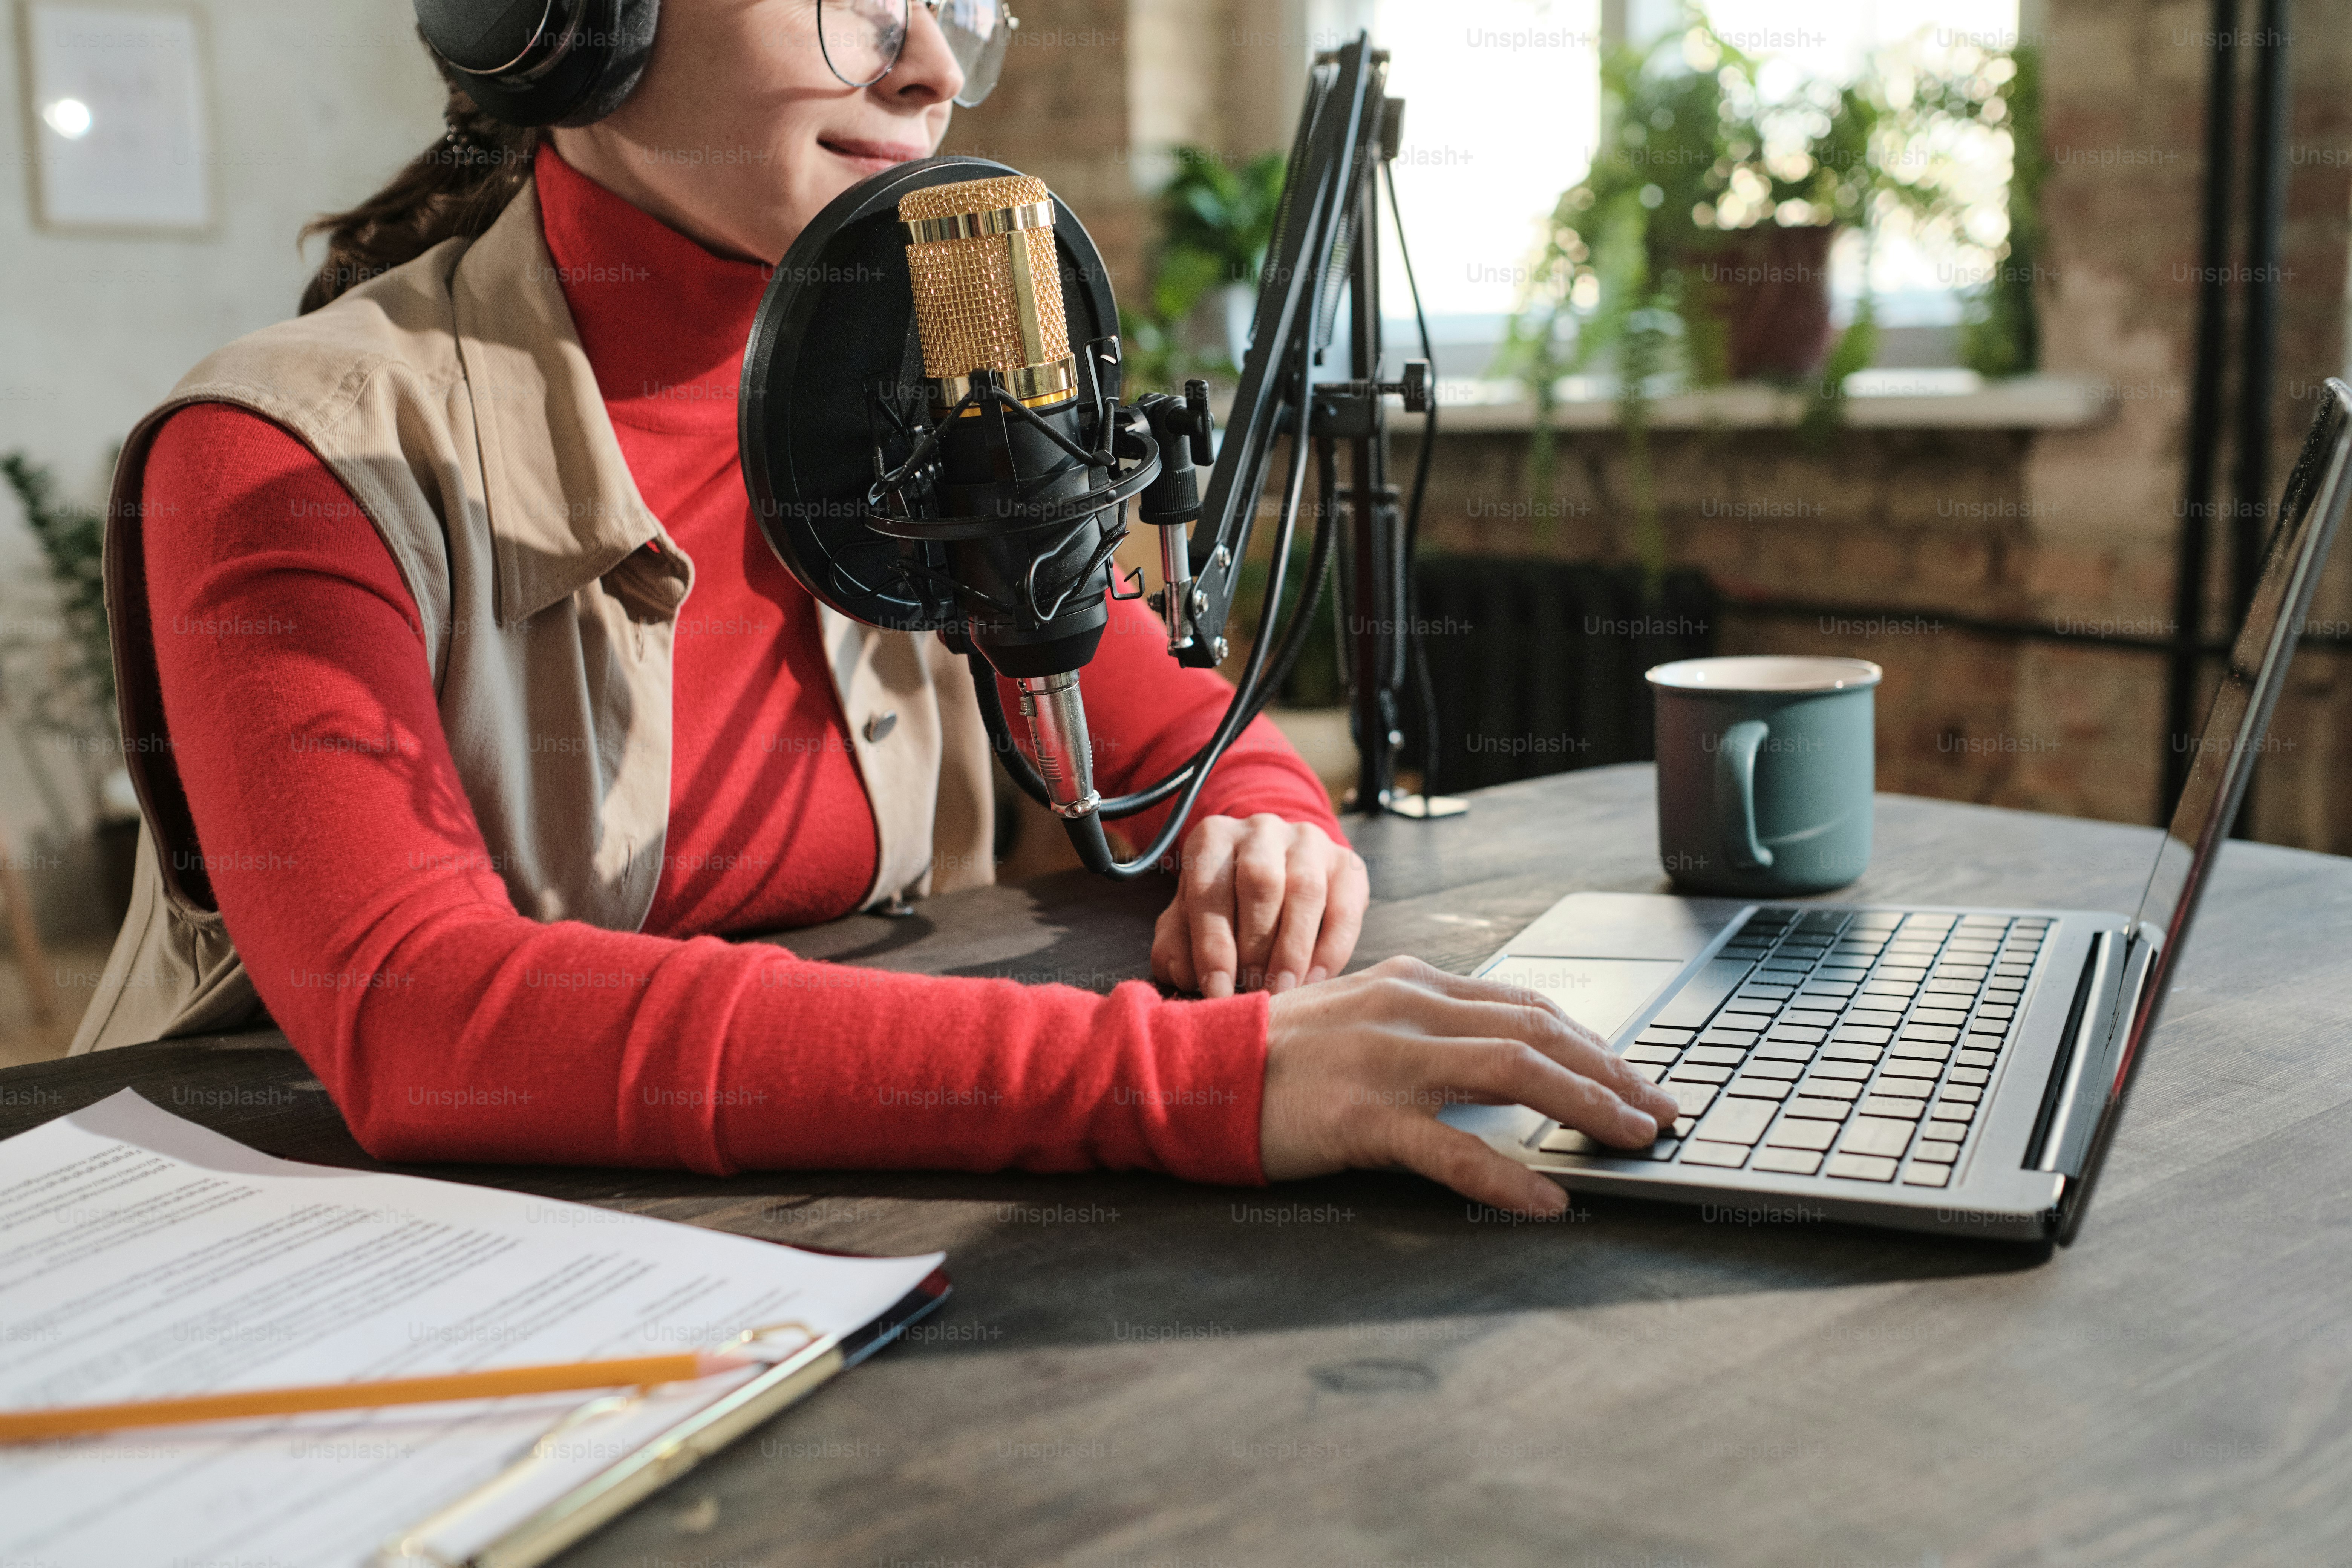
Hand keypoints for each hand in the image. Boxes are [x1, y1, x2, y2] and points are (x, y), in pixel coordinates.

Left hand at [1152, 814, 1366, 997]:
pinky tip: (1313, 978)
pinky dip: (1330, 949)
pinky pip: (1344, 908)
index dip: (1213, 946)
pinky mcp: (1345, 863)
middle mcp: (1261, 829)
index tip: (1218, 991)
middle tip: (1253, 989)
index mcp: (1213, 837)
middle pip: (1260, 883)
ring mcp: (1308, 841)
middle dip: (1256, 945)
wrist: (1280, 868)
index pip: (1209, 890)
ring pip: (1305, 892)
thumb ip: (1178, 944)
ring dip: (1293, 949)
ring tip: (1282, 989)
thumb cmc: (1226, 901)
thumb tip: (1183, 974)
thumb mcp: (1190, 917)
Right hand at [1257, 955, 1683, 1214]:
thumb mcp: (1361, 1018)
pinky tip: (1547, 1200)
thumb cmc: (1278, 1055)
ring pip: (1512, 1073)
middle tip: (1661, 1110)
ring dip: (1586, 1106)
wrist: (1195, 1070)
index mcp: (1412, 984)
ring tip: (1634, 1140)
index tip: (1633, 1072)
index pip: (1524, 1005)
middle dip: (1611, 1072)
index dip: (1590, 1040)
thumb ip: (1425, 1027)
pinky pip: (1451, 1149)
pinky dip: (1507, 1176)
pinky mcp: (1363, 1117)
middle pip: (1536, 1032)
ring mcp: (1387, 1061)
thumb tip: (1498, 1055)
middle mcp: (1409, 1009)